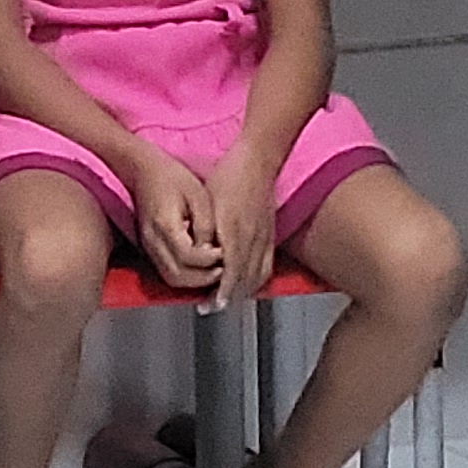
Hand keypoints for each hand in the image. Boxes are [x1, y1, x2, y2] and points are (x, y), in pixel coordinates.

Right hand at [131, 153, 223, 295]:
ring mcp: (148, 247)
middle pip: (176, 275)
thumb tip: (213, 250)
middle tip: (223, 270)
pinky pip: (167, 272)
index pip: (187, 256)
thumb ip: (206, 224)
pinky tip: (201, 267)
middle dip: (203, 278)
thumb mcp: (197, 195)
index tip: (224, 254)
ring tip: (215, 270)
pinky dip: (185, 276)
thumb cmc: (173, 178)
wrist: (143, 170)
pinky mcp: (150, 248)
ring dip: (194, 281)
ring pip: (170, 278)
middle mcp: (152, 240)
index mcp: (165, 224)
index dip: (208, 260)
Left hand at [208, 155, 280, 306]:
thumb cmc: (228, 177)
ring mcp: (264, 237)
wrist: (257, 161)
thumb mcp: (208, 203)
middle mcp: (252, 238)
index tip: (209, 304)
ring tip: (226, 300)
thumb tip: (196, 255)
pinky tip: (247, 284)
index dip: (220, 292)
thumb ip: (204, 231)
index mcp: (235, 231)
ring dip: (242, 292)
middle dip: (228, 297)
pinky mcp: (271, 234)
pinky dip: (257, 280)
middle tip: (211, 307)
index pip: (231, 272)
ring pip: (257, 275)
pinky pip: (267, 265)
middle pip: (244, 279)